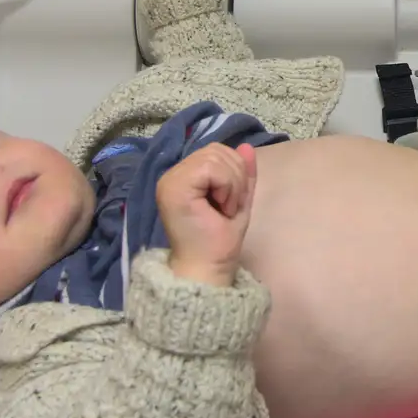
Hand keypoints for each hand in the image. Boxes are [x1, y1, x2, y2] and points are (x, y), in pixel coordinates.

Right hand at [156, 143, 256, 286]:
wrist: (207, 269)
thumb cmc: (220, 242)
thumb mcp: (238, 201)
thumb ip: (241, 175)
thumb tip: (246, 148)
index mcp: (184, 177)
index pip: (216, 151)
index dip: (234, 171)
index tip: (231, 203)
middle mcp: (173, 174)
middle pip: (216, 150)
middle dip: (235, 176)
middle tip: (229, 206)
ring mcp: (170, 180)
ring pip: (215, 156)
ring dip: (232, 183)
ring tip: (224, 209)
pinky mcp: (174, 188)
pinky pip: (210, 168)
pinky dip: (226, 186)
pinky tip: (220, 208)